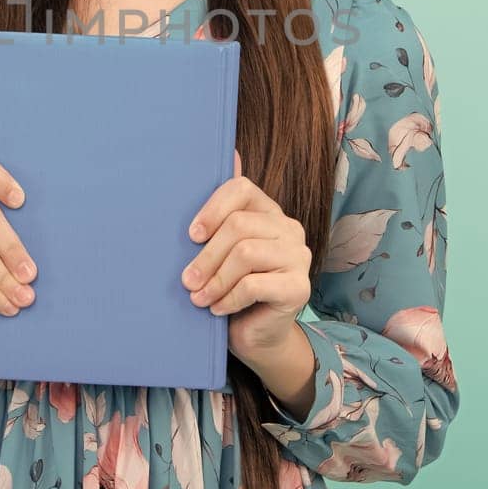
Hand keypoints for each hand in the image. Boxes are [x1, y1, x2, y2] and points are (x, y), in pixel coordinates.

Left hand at [181, 150, 312, 360]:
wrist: (254, 337)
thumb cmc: (230, 289)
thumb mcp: (218, 251)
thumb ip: (221, 211)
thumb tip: (231, 152)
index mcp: (268, 212)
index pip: (241, 189)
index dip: (211, 209)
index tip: (190, 236)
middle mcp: (288, 228)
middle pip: (238, 225)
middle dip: (206, 255)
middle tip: (187, 281)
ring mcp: (299, 256)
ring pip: (246, 253)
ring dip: (215, 279)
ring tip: (199, 297)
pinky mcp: (300, 287)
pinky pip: (254, 284)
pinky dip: (228, 298)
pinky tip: (217, 309)